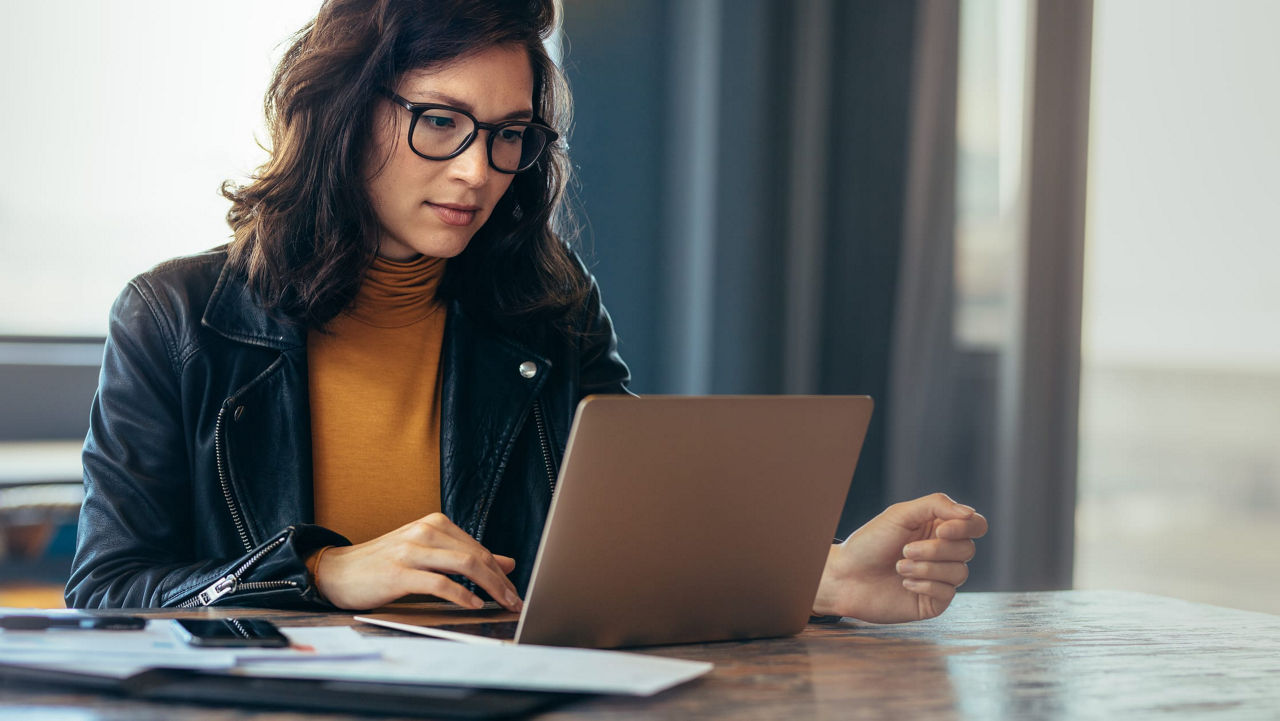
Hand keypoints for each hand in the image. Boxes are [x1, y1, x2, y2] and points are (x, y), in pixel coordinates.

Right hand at [313, 513, 522, 611]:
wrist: (337, 571)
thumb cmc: (384, 564)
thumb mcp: (428, 554)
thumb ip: (464, 556)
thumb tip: (507, 563)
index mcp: (434, 524)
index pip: (479, 548)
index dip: (500, 572)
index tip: (514, 591)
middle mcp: (425, 531)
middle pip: (476, 556)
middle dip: (501, 581)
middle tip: (515, 601)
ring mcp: (411, 550)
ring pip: (464, 565)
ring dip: (490, 587)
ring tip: (502, 604)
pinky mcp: (399, 573)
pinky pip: (439, 583)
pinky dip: (461, 595)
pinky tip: (473, 604)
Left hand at [811, 493, 986, 622]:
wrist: (845, 576)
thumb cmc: (870, 542)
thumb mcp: (901, 514)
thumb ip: (937, 506)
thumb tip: (970, 513)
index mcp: (939, 528)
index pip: (975, 525)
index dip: (965, 527)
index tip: (941, 530)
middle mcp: (944, 553)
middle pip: (968, 549)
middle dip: (936, 550)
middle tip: (905, 550)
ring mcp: (940, 578)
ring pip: (960, 572)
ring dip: (927, 568)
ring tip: (899, 566)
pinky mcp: (933, 601)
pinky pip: (948, 593)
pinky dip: (925, 584)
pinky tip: (904, 582)